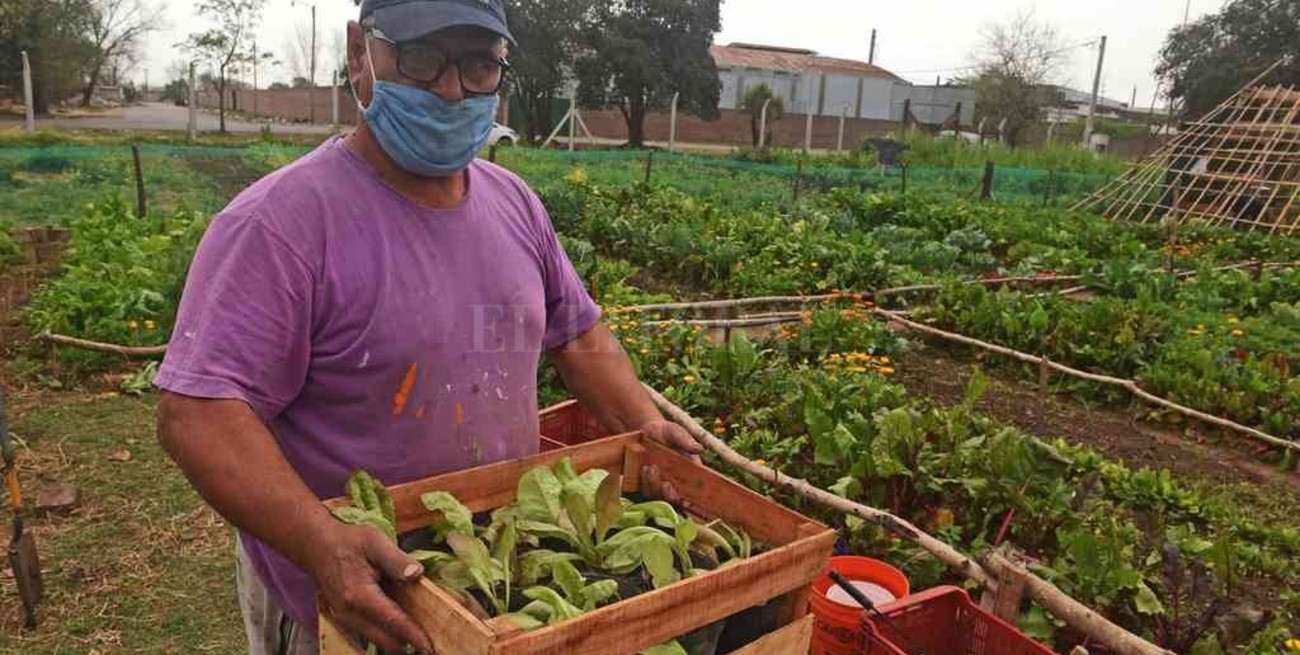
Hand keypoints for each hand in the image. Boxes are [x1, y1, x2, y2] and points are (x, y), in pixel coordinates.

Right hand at [305, 522, 432, 654]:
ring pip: (375, 640)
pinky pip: (367, 635)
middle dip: (407, 643)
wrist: (316, 546)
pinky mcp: (344, 619)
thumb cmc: (347, 542)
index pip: (392, 621)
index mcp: (360, 595)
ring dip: (397, 641)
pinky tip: (399, 628)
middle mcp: (350, 614)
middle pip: (384, 640)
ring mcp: (344, 619)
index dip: (413, 635)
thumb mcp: (374, 542)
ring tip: (418, 637)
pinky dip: (385, 635)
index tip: (429, 646)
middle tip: (430, 644)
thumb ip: (396, 560)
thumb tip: (417, 574)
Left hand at [636, 420, 703, 505]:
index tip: (685, 501)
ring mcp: (661, 483)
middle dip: (670, 496)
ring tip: (650, 468)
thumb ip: (686, 441)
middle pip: (675, 499)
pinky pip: (646, 491)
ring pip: (659, 496)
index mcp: (690, 472)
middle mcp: (677, 482)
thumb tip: (699, 448)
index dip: (691, 500)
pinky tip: (643, 470)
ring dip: (654, 486)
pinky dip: (645, 483)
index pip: (695, 491)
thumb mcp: (676, 432)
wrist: (647, 430)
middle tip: (666, 484)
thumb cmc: (667, 432)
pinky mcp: (648, 483)